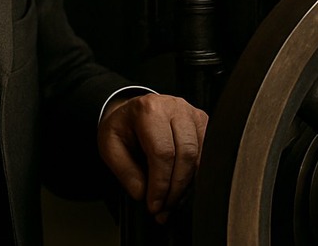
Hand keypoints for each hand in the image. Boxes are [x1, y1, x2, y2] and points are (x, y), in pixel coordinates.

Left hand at [97, 93, 208, 223]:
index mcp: (149, 110)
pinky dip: (196, 177)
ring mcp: (192, 114)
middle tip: (164, 209)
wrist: (132, 112)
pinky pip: (207, 155)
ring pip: (200, 157)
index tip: (154, 205)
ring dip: (187, 186)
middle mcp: (175, 107)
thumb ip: (125, 172)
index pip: (162, 153)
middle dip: (176, 188)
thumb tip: (144, 194)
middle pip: (186, 154)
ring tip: (171, 202)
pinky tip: (182, 189)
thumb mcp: (109, 147)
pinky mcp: (203, 123)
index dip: (160, 184)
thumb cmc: (122, 128)